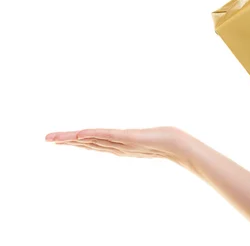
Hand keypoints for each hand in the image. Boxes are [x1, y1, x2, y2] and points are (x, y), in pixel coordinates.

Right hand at [45, 126, 191, 164]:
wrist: (173, 144)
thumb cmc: (161, 140)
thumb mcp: (143, 137)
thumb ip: (135, 136)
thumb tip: (130, 134)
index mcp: (115, 145)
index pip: (90, 142)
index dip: (73, 141)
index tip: (56, 140)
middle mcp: (114, 146)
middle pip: (86, 142)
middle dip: (66, 141)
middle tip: (47, 139)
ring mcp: (119, 143)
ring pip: (92, 140)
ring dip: (73, 139)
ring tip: (56, 138)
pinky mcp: (127, 138)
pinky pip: (107, 136)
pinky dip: (93, 135)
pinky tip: (81, 134)